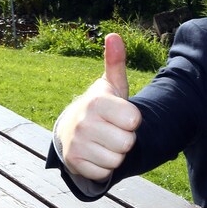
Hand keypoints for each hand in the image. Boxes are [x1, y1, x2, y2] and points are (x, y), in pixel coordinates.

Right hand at [57, 33, 141, 180]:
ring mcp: (77, 143)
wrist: (72, 130)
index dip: (133, 120)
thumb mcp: (111, 86)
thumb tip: (114, 36)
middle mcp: (84, 122)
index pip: (135, 121)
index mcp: (96, 102)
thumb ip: (116, 63)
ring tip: (105, 141)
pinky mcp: (75, 162)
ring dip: (116, 154)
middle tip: (113, 130)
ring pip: (118, 159)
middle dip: (125, 138)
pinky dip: (105, 166)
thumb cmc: (101, 107)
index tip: (121, 115)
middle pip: (128, 142)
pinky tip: (97, 154)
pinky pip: (106, 171)